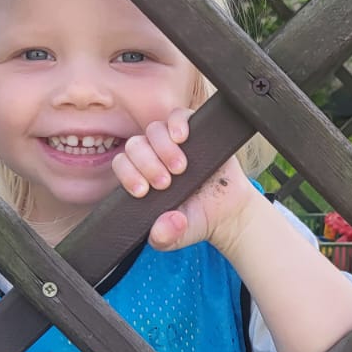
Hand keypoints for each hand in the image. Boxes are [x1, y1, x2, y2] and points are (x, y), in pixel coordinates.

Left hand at [112, 107, 256, 250]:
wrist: (228, 213)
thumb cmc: (196, 220)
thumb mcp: (178, 236)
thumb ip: (165, 237)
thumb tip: (161, 230)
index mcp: (141, 177)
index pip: (122, 165)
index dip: (128, 174)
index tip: (144, 191)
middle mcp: (153, 156)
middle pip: (135, 145)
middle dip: (146, 164)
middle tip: (165, 184)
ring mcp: (174, 142)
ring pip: (154, 130)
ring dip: (163, 148)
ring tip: (180, 168)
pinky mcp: (195, 131)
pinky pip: (179, 114)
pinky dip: (177, 123)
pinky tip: (182, 137)